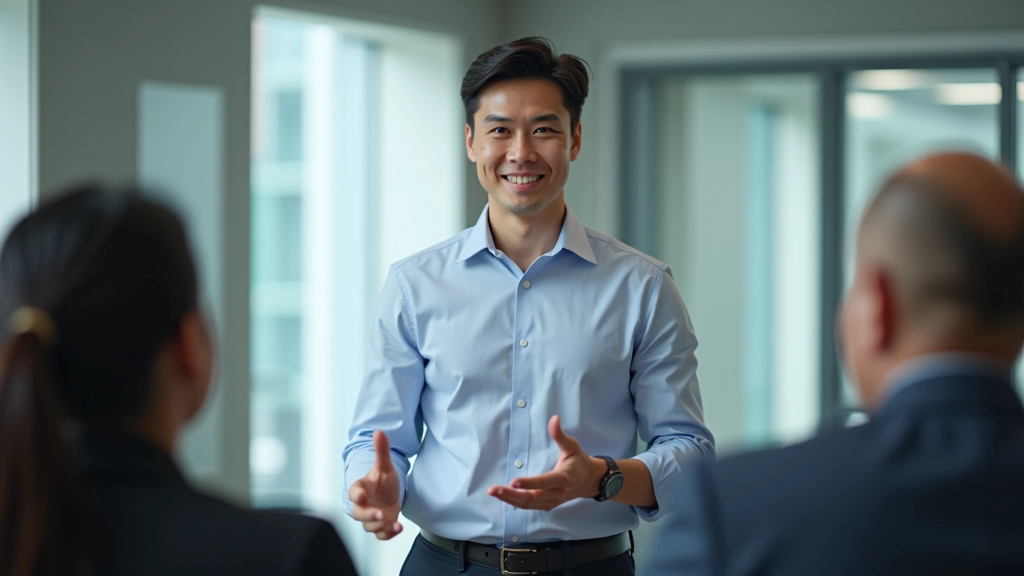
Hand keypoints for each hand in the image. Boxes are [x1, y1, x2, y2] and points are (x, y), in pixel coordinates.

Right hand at [348, 430, 402, 539]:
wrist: (390, 495)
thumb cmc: (383, 481)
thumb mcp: (385, 466)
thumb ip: (381, 451)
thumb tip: (379, 432)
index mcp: (361, 489)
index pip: (354, 493)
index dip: (356, 495)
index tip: (361, 495)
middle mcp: (364, 505)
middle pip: (359, 514)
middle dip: (368, 515)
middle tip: (379, 514)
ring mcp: (371, 518)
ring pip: (369, 527)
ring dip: (380, 526)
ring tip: (392, 522)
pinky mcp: (381, 527)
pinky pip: (380, 536)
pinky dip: (388, 534)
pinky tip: (398, 528)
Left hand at [487, 415, 605, 510]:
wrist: (590, 481)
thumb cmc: (580, 461)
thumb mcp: (573, 446)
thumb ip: (561, 435)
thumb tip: (554, 418)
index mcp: (564, 478)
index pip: (545, 482)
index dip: (530, 483)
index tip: (513, 482)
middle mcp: (558, 493)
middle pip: (532, 497)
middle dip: (511, 495)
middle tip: (493, 490)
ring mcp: (552, 501)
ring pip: (528, 504)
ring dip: (509, 499)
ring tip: (493, 492)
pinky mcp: (548, 505)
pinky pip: (529, 506)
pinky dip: (515, 503)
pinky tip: (503, 497)